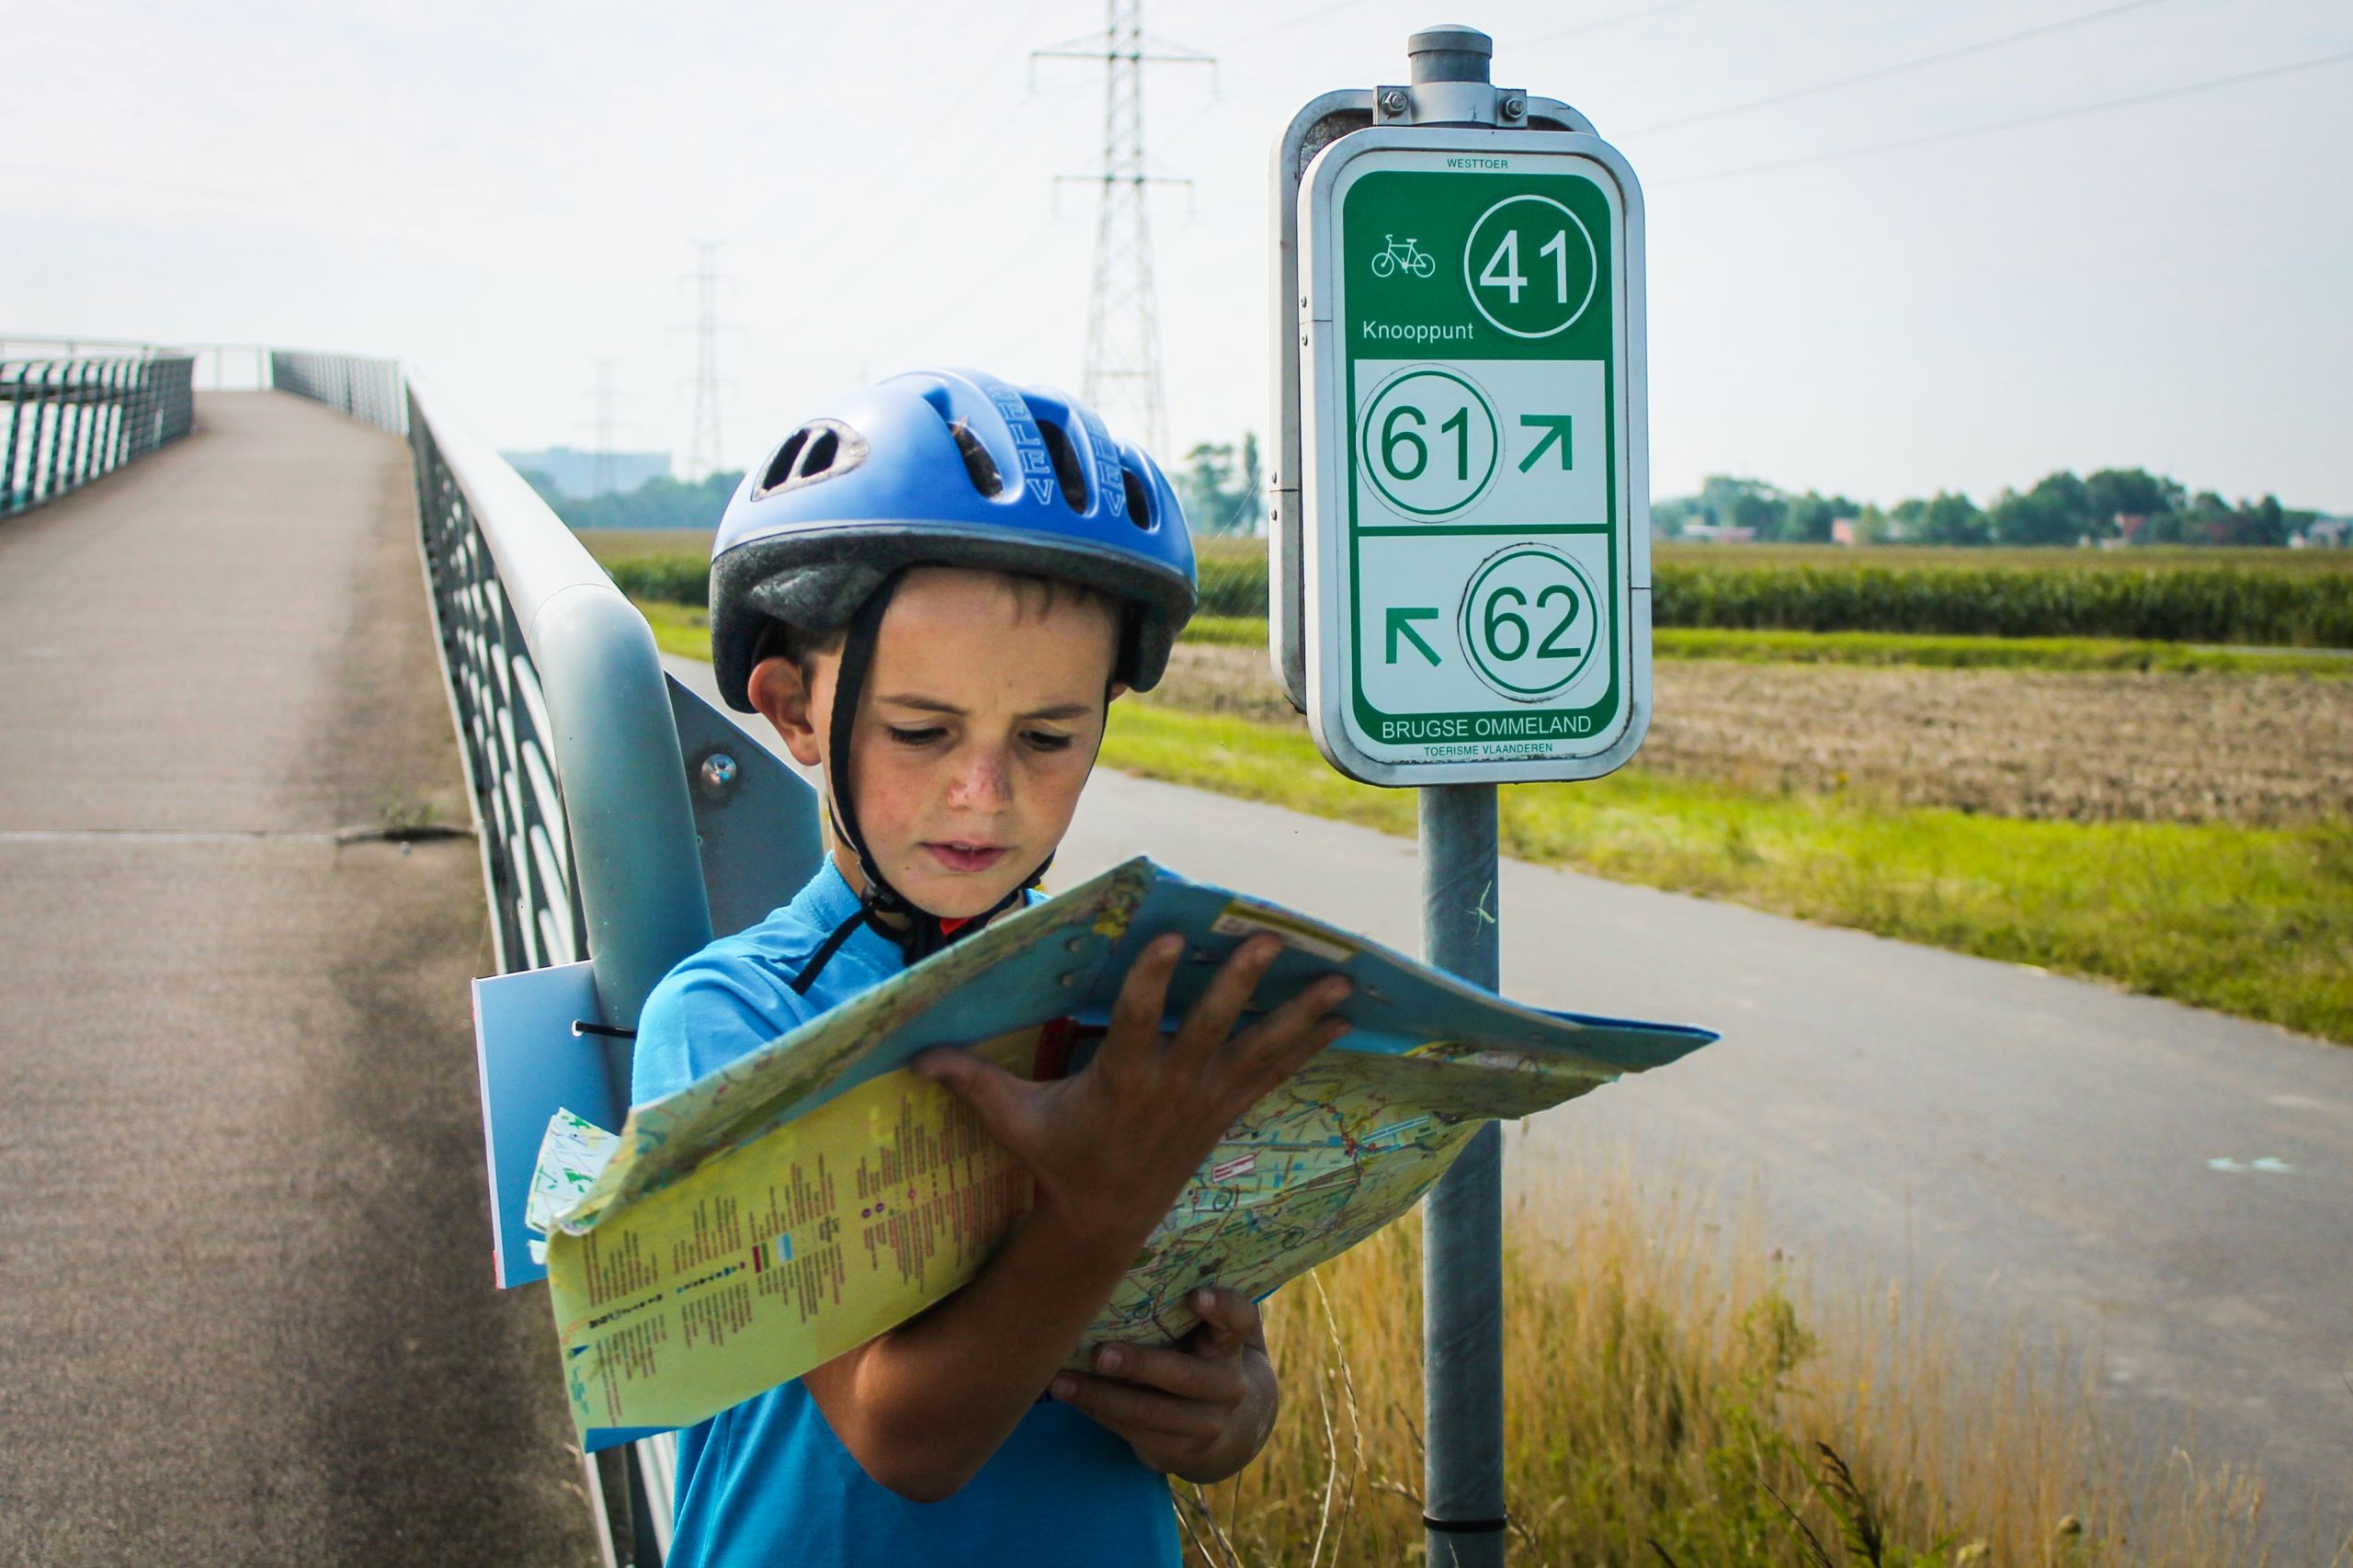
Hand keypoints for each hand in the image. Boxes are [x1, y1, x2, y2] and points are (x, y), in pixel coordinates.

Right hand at [911, 932, 1350, 1252]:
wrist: (1106, 1220)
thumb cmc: (1057, 1159)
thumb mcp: (1012, 1122)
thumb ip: (969, 1082)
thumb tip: (914, 1055)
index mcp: (1120, 1082)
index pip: (1136, 1024)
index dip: (1152, 982)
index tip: (1169, 938)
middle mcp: (1171, 1089)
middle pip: (1211, 1030)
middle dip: (1240, 986)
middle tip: (1267, 942)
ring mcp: (1206, 1101)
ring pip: (1260, 1050)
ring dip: (1302, 1015)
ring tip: (1343, 981)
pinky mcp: (1227, 1110)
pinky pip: (1276, 1072)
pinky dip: (1310, 1043)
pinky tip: (1345, 1016)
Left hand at [1050, 1286, 1277, 1482]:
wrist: (1218, 1424)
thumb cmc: (1193, 1352)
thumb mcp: (1202, 1329)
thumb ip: (1181, 1297)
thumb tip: (1123, 1246)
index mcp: (1231, 1343)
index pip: (1239, 1320)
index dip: (1222, 1307)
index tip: (1195, 1295)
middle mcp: (1227, 1385)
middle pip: (1184, 1375)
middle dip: (1139, 1365)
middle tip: (1100, 1353)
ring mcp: (1205, 1423)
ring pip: (1149, 1412)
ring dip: (1099, 1396)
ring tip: (1060, 1380)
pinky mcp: (1177, 1451)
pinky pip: (1131, 1431)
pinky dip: (1095, 1412)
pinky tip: (1067, 1395)